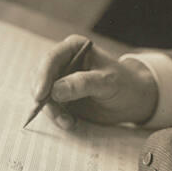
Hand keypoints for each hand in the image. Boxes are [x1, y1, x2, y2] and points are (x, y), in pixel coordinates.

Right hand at [32, 37, 156, 127]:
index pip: (52, 59)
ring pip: (42, 94)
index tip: (40, 95)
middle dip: (45, 98)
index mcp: (74, 48)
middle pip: (41, 77)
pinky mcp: (60, 96)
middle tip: (57, 116)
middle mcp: (63, 61)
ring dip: (51, 111)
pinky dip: (56, 116)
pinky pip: (49, 106)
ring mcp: (60, 79)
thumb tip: (55, 90)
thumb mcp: (107, 82)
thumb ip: (83, 84)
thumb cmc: (123, 84)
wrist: (131, 100)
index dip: (42, 76)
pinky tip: (70, 123)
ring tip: (69, 123)